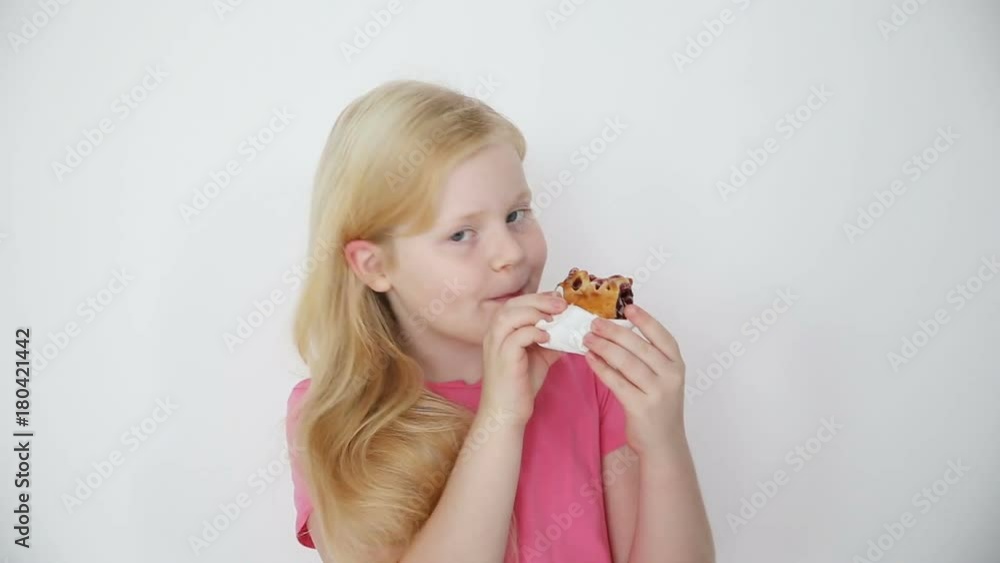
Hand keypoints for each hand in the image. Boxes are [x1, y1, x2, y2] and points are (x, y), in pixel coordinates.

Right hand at [480, 291, 566, 426]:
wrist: (506, 413)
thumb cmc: (519, 386)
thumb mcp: (539, 358)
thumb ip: (550, 342)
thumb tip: (569, 331)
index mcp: (500, 332)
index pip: (516, 303)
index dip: (538, 298)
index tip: (559, 300)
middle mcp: (493, 335)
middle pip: (513, 304)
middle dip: (539, 300)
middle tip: (562, 304)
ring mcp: (496, 345)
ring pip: (511, 315)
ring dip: (535, 312)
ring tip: (556, 317)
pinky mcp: (503, 358)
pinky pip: (517, 336)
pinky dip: (534, 332)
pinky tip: (548, 337)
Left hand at [582, 304, 686, 455]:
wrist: (663, 443)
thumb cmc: (658, 406)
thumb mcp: (662, 379)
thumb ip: (648, 358)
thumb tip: (618, 332)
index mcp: (677, 365)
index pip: (662, 336)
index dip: (645, 320)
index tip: (627, 308)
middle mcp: (671, 376)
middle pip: (639, 346)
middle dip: (614, 332)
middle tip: (594, 323)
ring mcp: (657, 392)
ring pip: (626, 362)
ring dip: (604, 347)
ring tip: (587, 338)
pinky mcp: (641, 407)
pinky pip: (616, 381)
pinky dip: (601, 367)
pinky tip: (589, 358)